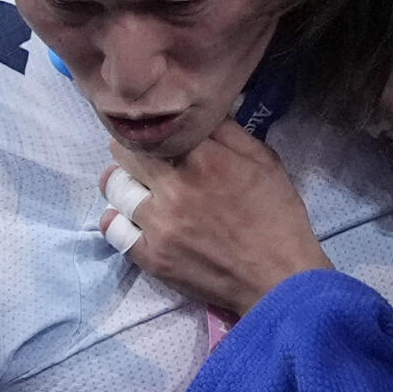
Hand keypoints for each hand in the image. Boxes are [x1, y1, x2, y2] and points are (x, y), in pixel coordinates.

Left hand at [101, 122, 333, 315]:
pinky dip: (116, 219)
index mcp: (204, 158)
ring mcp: (159, 225)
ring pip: (115, 188)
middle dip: (132, 149)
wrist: (279, 279)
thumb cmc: (278, 217)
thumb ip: (227, 131)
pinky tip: (129, 217)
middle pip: (125, 151)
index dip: (155, 128)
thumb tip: (197, 112)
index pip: (156, 127)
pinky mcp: (152, 256)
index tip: (157, 133)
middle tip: (142, 157)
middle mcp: (174, 187)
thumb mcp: (265, 161)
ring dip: (122, 182)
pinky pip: (113, 229)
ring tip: (135, 186)